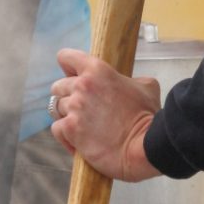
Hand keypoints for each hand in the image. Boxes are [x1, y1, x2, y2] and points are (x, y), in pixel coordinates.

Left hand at [48, 49, 161, 181]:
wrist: (144, 146)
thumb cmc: (147, 117)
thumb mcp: (146, 87)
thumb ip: (130, 80)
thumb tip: (126, 84)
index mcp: (97, 70)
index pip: (66, 57)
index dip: (68, 67)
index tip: (73, 76)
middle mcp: (82, 86)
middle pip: (58, 87)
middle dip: (68, 96)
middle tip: (83, 108)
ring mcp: (74, 108)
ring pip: (57, 108)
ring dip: (67, 116)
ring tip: (83, 125)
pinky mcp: (70, 129)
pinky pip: (57, 129)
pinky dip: (65, 136)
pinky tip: (78, 141)